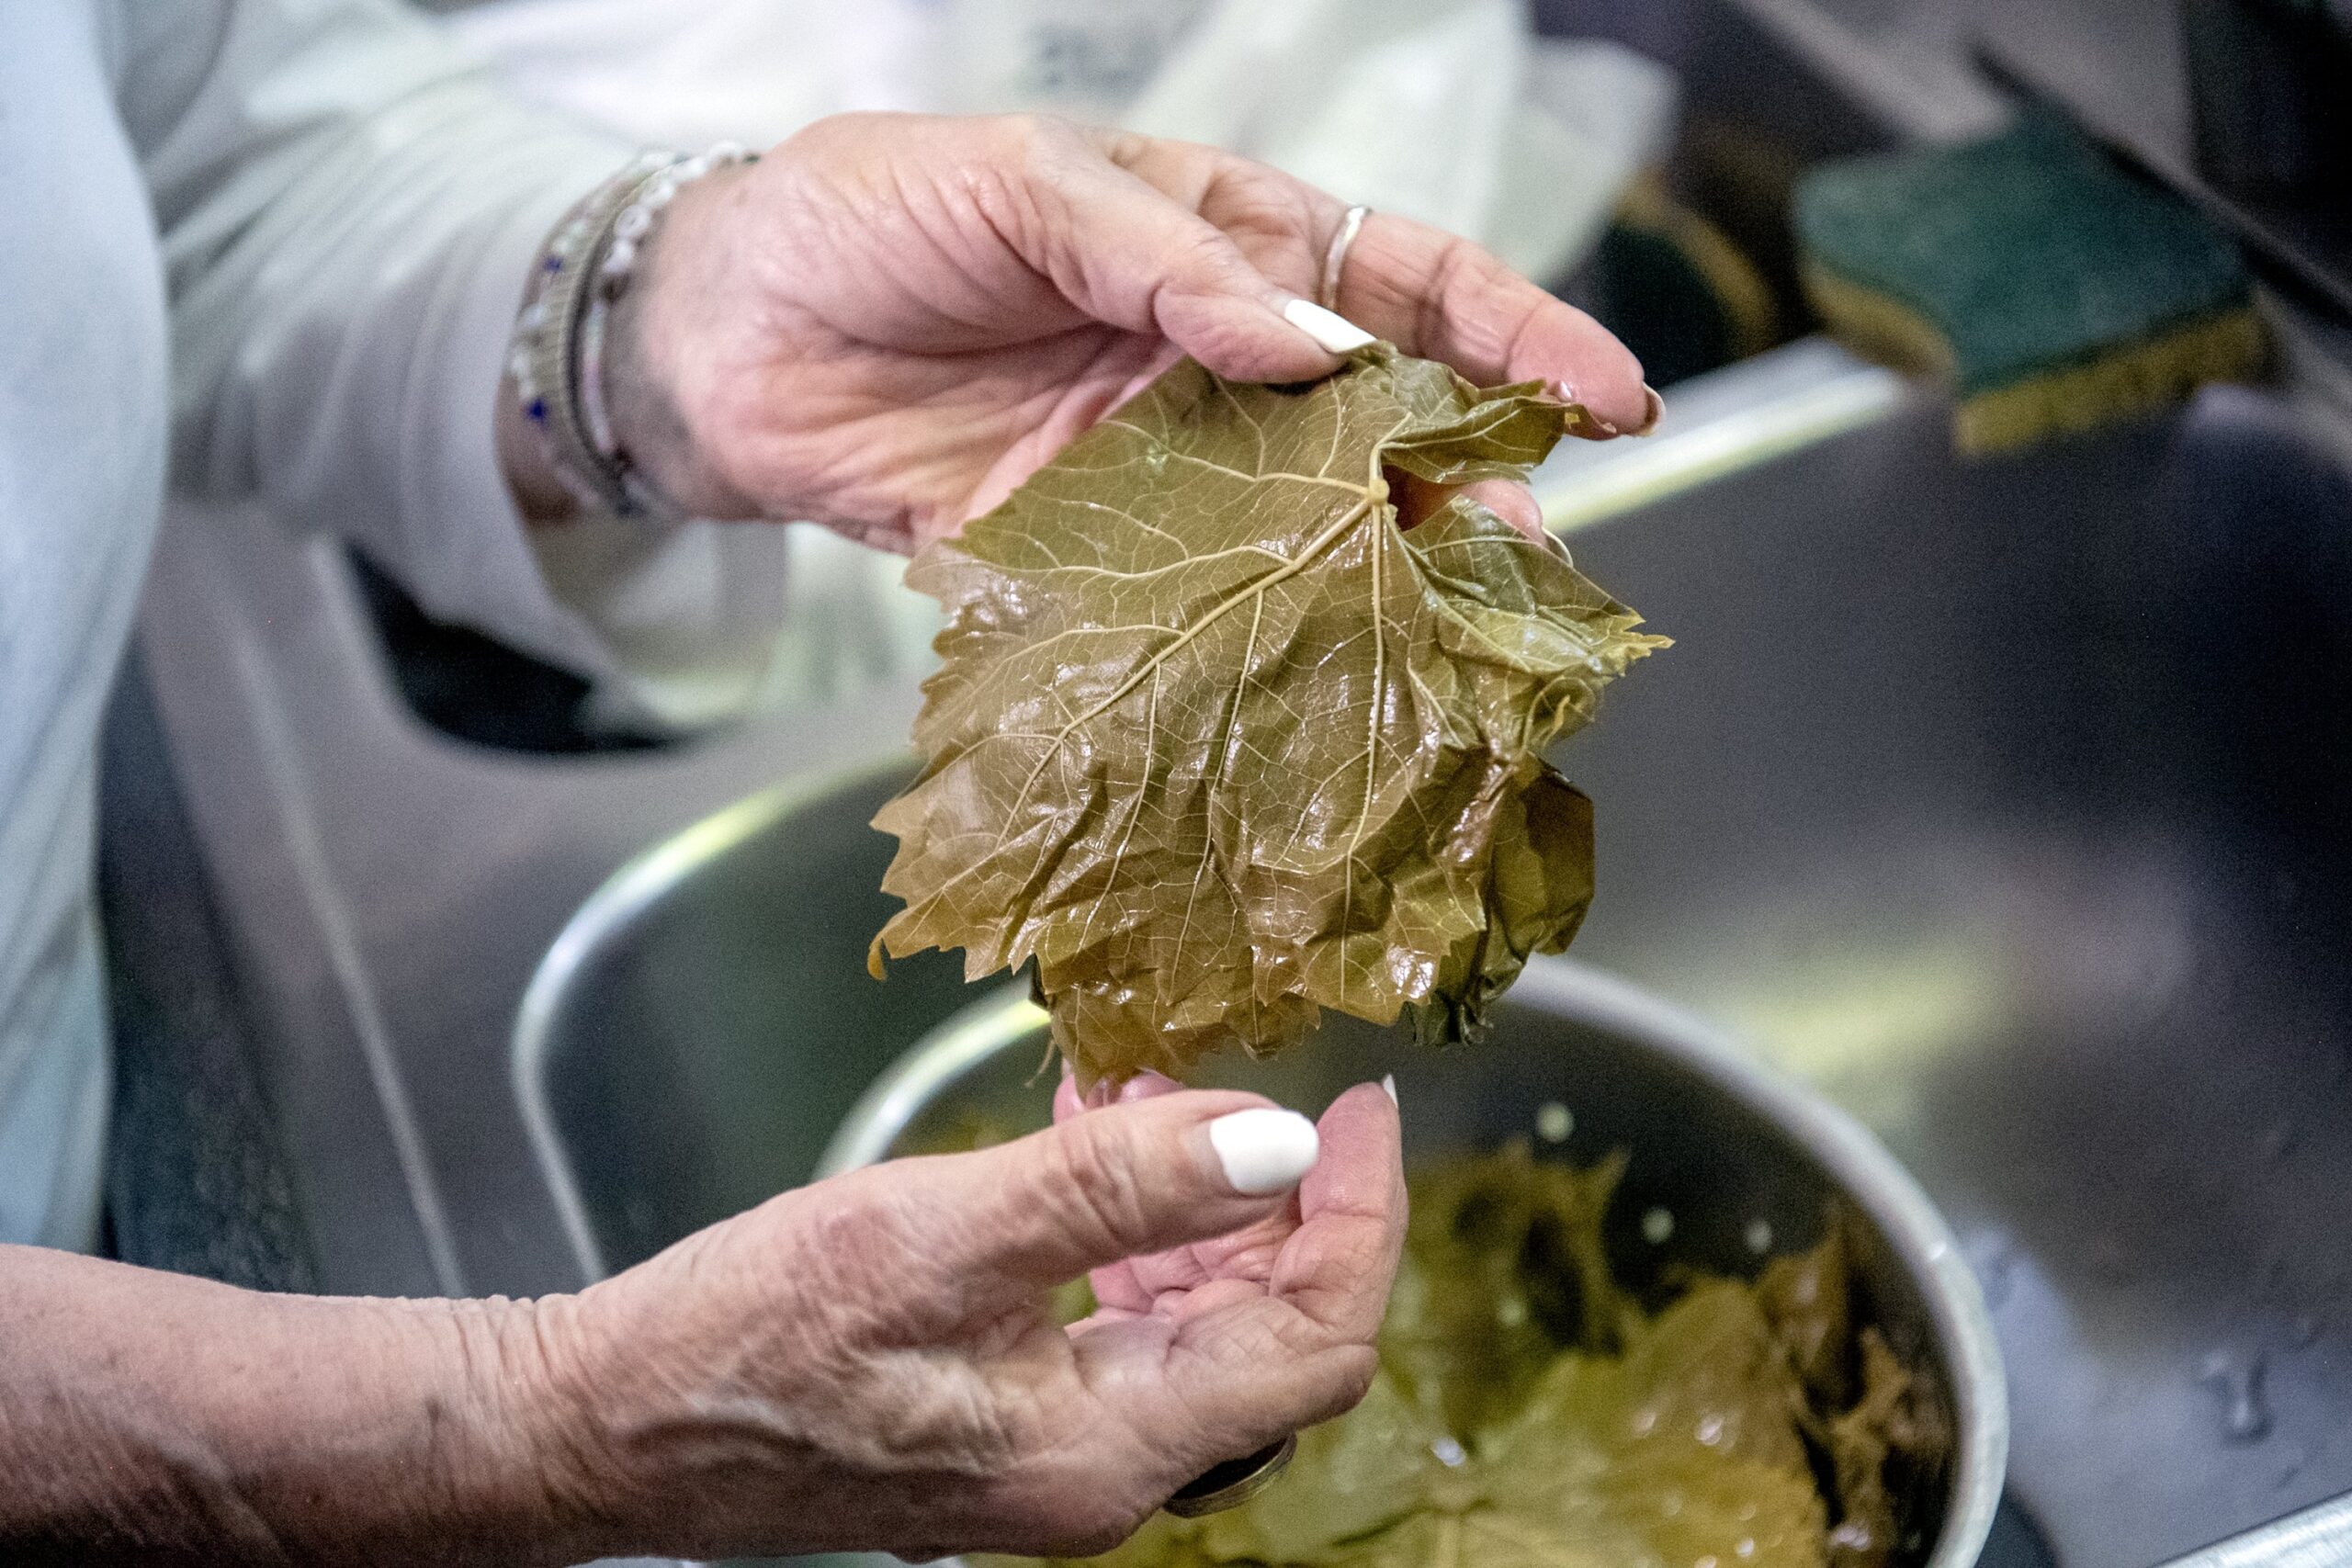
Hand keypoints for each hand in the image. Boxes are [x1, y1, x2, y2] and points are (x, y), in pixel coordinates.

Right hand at [537, 1080, 1404, 1561]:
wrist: (606, 1424)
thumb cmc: (747, 1339)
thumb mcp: (938, 1234)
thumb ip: (1115, 1188)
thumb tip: (1278, 1146)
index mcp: (1108, 1451)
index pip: (1313, 1342)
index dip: (1362, 1217)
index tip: (1361, 1104)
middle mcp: (1100, 1469)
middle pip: (1268, 1334)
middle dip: (1282, 1197)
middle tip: (1262, 1078)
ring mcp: (1053, 1448)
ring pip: (1195, 1320)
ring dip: (1196, 1199)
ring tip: (1150, 1086)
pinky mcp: (1006, 1413)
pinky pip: (1116, 1319)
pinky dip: (1124, 1225)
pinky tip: (1082, 1139)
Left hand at [585, 112, 1651, 550]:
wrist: (721, 332)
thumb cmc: (870, 213)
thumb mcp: (1023, 185)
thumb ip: (1164, 261)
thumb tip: (1305, 346)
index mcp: (1223, 244)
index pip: (1402, 284)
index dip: (1514, 336)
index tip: (1610, 398)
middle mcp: (1213, 366)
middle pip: (1378, 430)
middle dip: (1469, 492)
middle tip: (1537, 566)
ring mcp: (1157, 473)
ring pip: (1300, 533)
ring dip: (1376, 587)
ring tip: (1452, 646)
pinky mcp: (1087, 561)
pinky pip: (1190, 607)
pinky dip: (1250, 646)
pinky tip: (1308, 687)